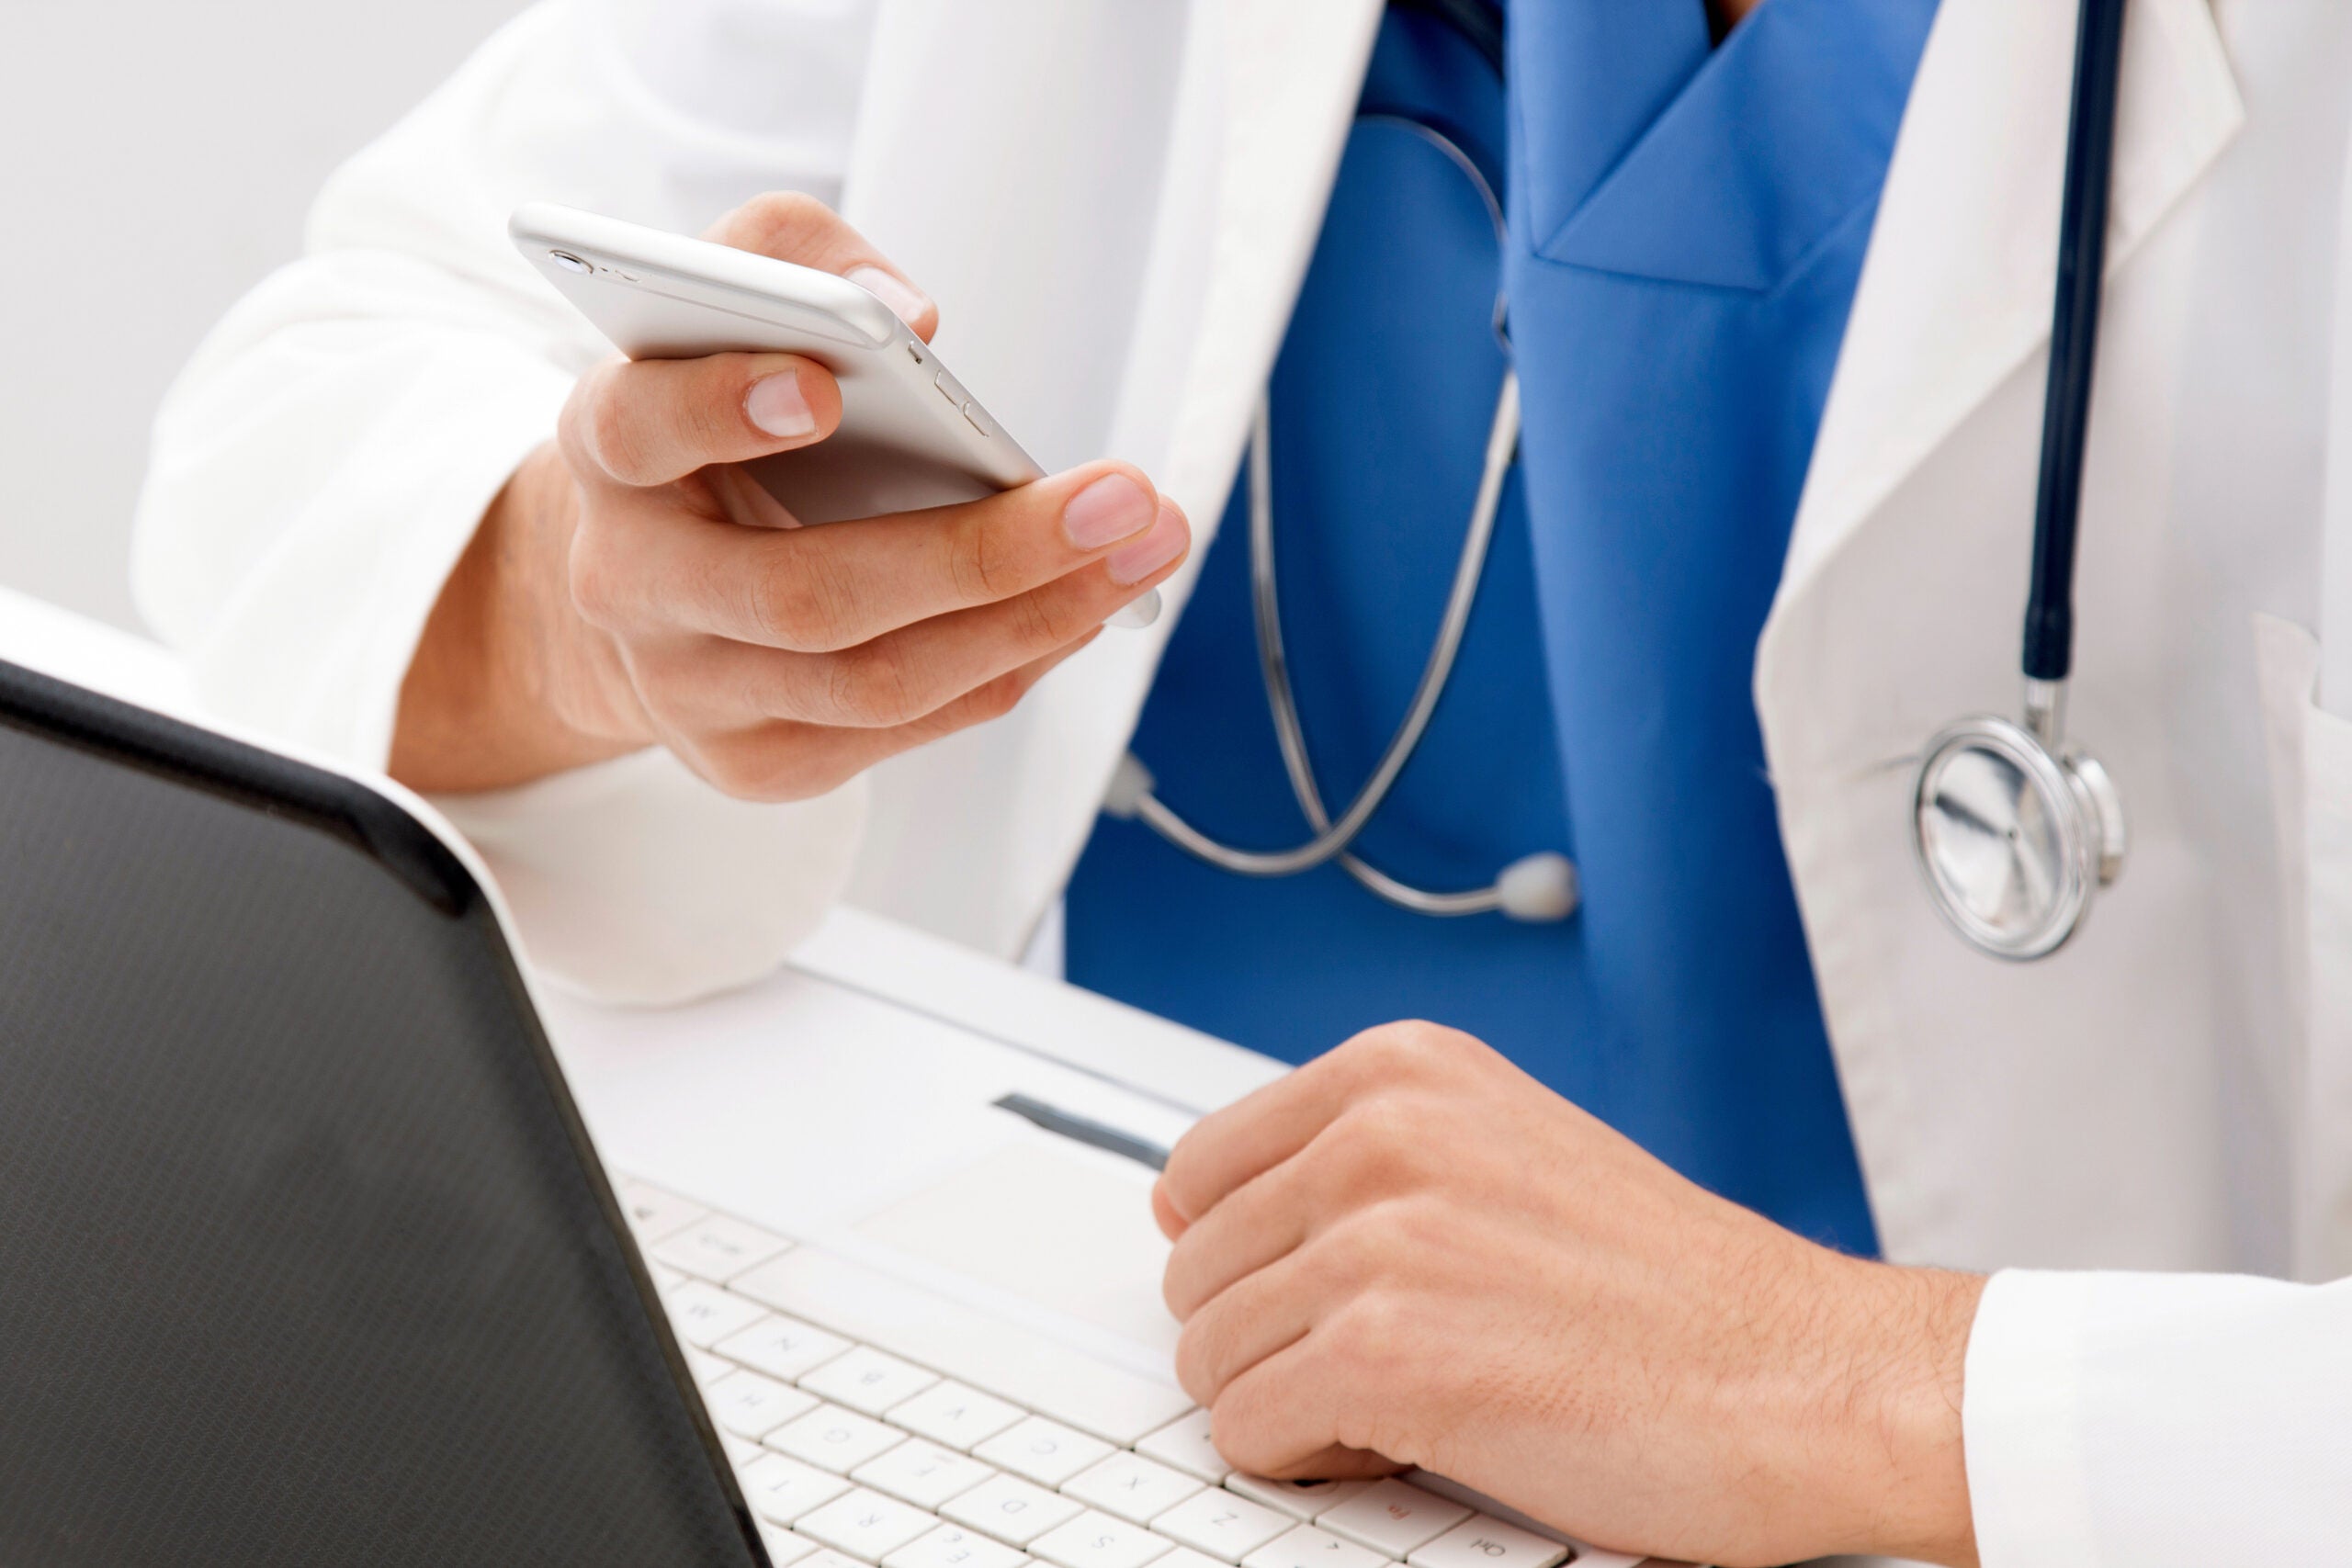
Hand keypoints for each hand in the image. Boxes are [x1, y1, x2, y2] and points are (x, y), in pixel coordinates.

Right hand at [393, 191, 1188, 795]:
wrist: (635, 574)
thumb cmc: (704, 410)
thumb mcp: (721, 300)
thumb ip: (794, 256)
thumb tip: (910, 317)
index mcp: (607, 452)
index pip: (638, 429)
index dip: (719, 409)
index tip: (819, 386)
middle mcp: (631, 585)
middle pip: (807, 595)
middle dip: (981, 555)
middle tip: (1119, 500)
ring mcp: (690, 692)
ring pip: (875, 684)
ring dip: (1031, 621)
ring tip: (1140, 555)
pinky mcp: (757, 760)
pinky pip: (907, 725)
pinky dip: (1009, 664)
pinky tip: (1084, 607)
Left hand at [1153, 1023, 1984, 1567]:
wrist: (1805, 1377)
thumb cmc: (1673, 1292)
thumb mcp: (1505, 1151)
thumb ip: (1365, 1158)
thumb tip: (1202, 1206)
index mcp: (1402, 1070)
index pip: (1200, 1168)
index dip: (1247, 1258)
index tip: (1306, 1293)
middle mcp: (1378, 1132)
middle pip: (1198, 1270)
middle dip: (1272, 1335)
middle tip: (1387, 1358)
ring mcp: (1377, 1238)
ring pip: (1211, 1356)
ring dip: (1294, 1401)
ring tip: (1415, 1397)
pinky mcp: (1383, 1352)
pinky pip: (1248, 1431)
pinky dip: (1313, 1459)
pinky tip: (1413, 1440)